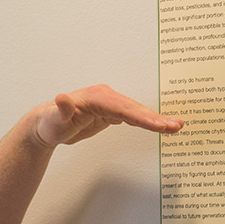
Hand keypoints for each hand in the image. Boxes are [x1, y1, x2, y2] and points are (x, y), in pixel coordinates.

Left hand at [31, 85, 183, 147]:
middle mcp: (105, 97)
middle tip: (176, 126)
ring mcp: (110, 104)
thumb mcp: (53, 119)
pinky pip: (133, 116)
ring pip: (136, 112)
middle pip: (134, 108)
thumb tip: (61, 98)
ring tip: (176, 126)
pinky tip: (161, 126)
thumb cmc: (50, 122)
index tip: (157, 125)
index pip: (122, 107)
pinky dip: (147, 121)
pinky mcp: (111, 113)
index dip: (141, 116)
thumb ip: (61, 109)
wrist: (48, 124)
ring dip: (156, 119)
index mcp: (96, 97)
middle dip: (155, 118)